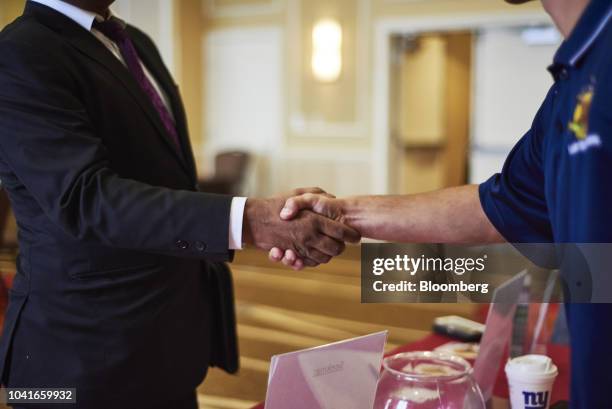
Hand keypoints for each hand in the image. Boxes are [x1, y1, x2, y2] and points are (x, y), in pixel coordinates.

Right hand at [243, 192, 358, 268]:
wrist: (254, 220)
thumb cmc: (275, 205)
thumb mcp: (297, 193)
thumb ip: (316, 194)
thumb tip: (332, 196)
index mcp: (315, 220)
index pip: (342, 232)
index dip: (351, 235)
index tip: (355, 236)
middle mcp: (310, 235)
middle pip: (336, 248)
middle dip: (341, 247)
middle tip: (343, 243)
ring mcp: (301, 247)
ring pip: (324, 258)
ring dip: (328, 254)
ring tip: (329, 247)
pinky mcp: (293, 254)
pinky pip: (310, 262)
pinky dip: (314, 260)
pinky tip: (315, 253)